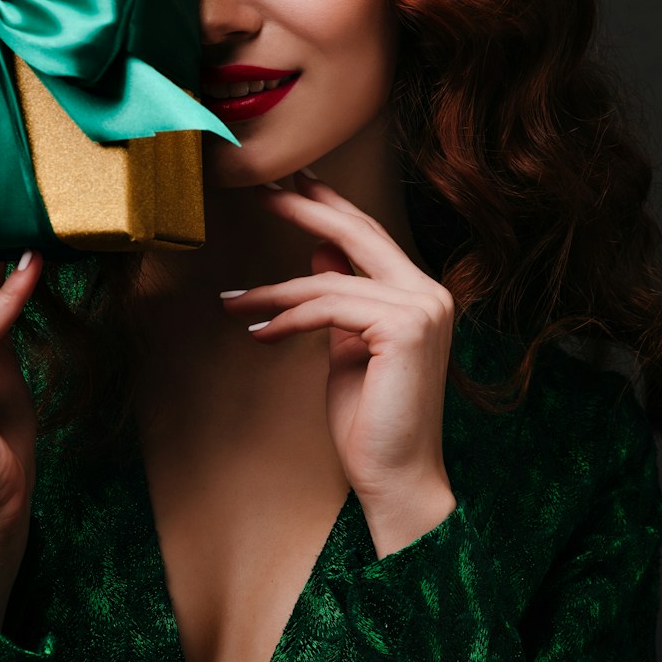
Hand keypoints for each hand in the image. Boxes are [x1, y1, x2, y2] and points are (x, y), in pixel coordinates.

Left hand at [219, 169, 457, 547]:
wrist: (397, 478)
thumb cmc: (372, 423)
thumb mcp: (347, 348)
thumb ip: (340, 301)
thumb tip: (320, 255)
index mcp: (421, 295)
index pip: (369, 236)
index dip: (328, 206)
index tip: (291, 183)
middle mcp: (429, 294)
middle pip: (357, 234)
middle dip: (305, 208)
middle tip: (260, 190)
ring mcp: (422, 308)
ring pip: (329, 280)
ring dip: (273, 290)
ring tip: (232, 300)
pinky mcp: (403, 329)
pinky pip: (328, 308)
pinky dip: (287, 317)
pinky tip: (259, 331)